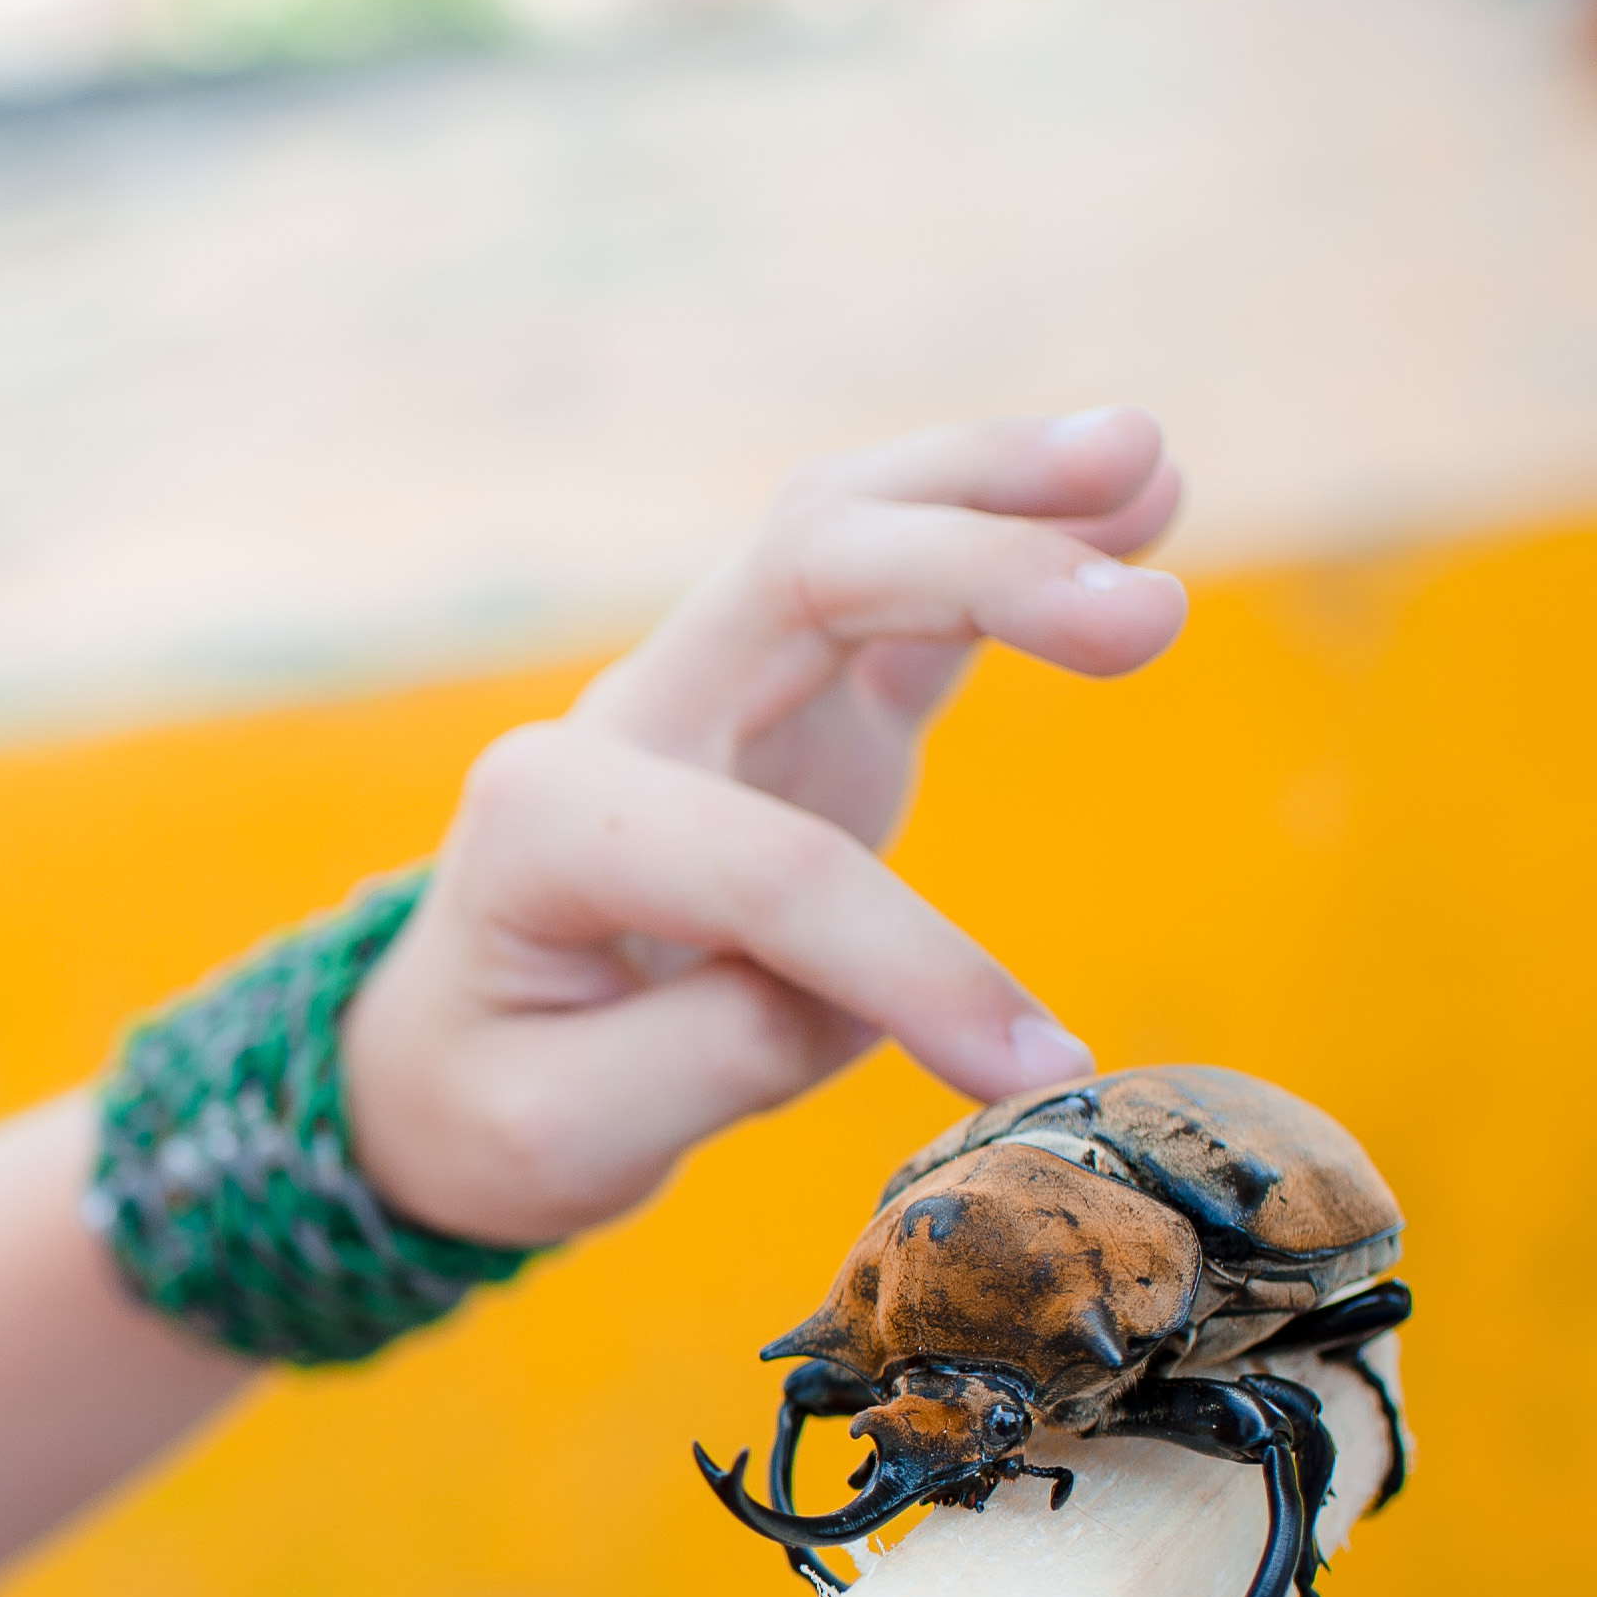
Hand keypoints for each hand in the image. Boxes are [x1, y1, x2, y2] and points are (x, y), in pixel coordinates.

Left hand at [339, 407, 1187, 1246]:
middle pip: (802, 573)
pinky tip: (1144, 499)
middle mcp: (628, 719)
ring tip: (1152, 462)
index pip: (769, 868)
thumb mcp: (560, 1135)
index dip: (914, 967)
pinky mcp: (793, 707)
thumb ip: (712, 1058)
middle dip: (973, 573)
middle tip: (1147, 621)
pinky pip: (902, 594)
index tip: (1038, 1066)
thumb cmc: (499, 1100)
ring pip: (845, 527)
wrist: (444, 1065)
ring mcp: (712, 693)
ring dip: (996, 487)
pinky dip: (1010, 531)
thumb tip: (856, 997)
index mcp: (546, 824)